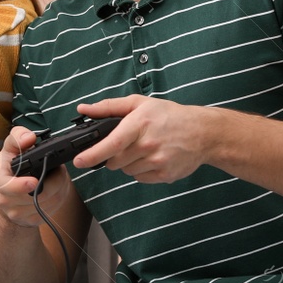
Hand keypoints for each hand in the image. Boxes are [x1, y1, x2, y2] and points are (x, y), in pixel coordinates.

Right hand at [0, 126, 78, 227]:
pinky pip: (51, 210)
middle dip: (54, 181)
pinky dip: (59, 198)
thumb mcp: (9, 149)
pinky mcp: (29, 221)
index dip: (21, 185)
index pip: (7, 186)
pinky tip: (57, 189)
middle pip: (36, 196)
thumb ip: (17, 137)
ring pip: (48, 203)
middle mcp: (4, 200)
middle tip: (60, 169)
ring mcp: (17, 213)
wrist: (6, 194)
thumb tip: (29, 137)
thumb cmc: (9, 168)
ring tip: (60, 177)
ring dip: (60, 189)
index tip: (34, 181)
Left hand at [71, 96, 216, 183]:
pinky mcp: (164, 175)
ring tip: (144, 148)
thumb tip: (84, 108)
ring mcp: (157, 162)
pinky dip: (140, 170)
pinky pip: (139, 178)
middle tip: (127, 144)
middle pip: (114, 161)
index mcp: (139, 124)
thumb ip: (109, 107)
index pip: (112, 143)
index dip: (93, 154)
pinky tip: (152, 157)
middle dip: (113, 155)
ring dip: (128, 162)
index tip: (79, 161)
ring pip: (126, 170)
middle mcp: (148, 145)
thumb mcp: (139, 104)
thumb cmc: (169, 115)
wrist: (203, 133)